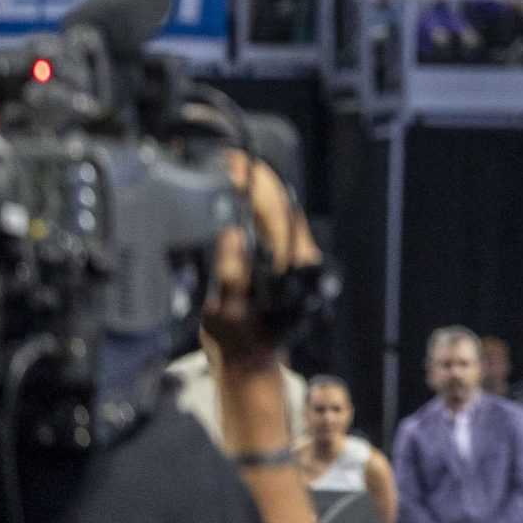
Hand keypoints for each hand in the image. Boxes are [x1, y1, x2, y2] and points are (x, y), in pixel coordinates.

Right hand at [202, 150, 320, 367]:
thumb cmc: (240, 342)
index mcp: (289, 264)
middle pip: (279, 206)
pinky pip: (270, 227)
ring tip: (232, 170)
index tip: (235, 164)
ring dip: (255, 192)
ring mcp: (291, 260)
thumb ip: (231, 276)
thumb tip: (232, 235)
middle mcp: (296, 257)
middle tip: (230, 159)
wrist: (249, 363)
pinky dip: (254, 209)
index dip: (255, 183)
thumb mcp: (226, 313)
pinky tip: (239, 201)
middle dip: (256, 180)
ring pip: (277, 214)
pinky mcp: (281, 264)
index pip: (277, 211)